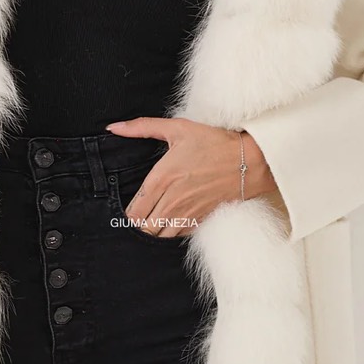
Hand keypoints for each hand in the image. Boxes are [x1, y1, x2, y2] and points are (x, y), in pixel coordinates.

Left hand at [104, 117, 275, 238]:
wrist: (249, 161)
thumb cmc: (213, 142)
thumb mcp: (177, 128)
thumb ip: (141, 127)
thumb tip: (113, 127)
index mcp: (161, 179)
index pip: (133, 211)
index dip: (125, 215)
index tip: (126, 209)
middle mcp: (172, 200)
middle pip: (143, 228)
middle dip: (137, 224)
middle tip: (137, 215)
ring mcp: (187, 213)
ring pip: (160, 236)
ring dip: (153, 231)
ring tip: (151, 220)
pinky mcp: (201, 220)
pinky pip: (177, 236)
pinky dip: (170, 232)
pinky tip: (169, 220)